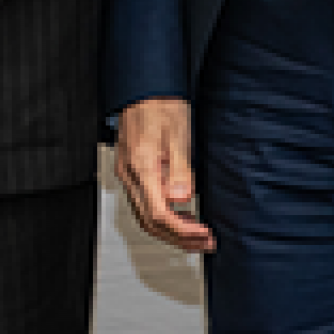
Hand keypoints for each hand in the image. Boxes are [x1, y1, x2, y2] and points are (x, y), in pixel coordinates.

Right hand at [115, 97, 213, 252]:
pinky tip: (182, 214)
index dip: (183, 231)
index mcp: (142, 167)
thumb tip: (182, 198)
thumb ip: (180, 169)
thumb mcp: (178, 135)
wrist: (143, 89)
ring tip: (198, 235)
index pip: (159, 214)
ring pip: (145, 217)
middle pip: (150, 222)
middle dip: (179, 238)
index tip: (204, 234)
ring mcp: (127, 175)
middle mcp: (130, 175)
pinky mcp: (131, 172)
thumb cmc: (161, 106)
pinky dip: (164, 216)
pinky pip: (144, 204)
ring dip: (172, 230)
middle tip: (206, 243)